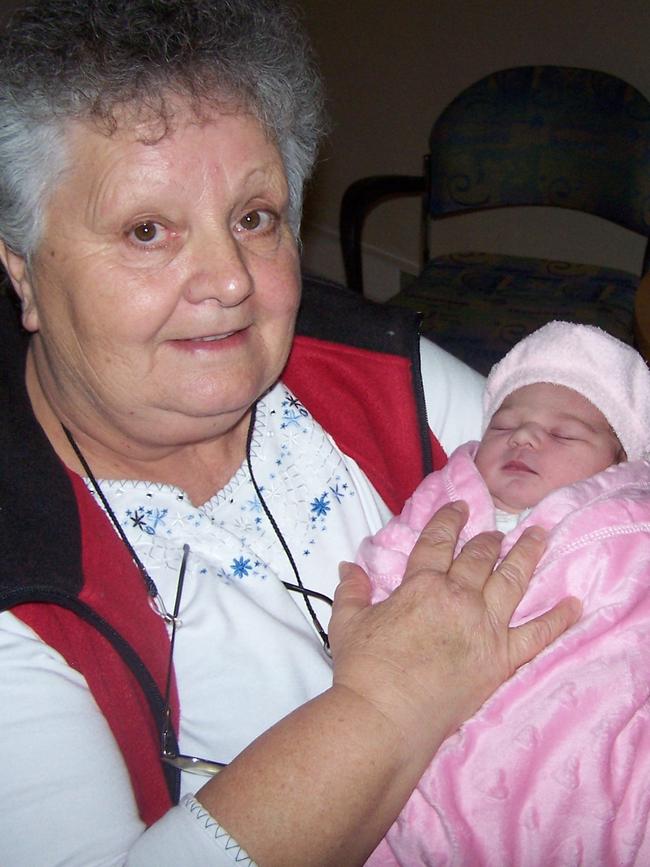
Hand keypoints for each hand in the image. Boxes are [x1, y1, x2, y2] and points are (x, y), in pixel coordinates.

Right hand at [330, 501, 579, 750]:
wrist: (386, 717)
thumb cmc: (364, 670)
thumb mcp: (347, 623)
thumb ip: (351, 590)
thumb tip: (348, 565)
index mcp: (422, 586)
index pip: (438, 541)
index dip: (449, 520)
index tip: (460, 507)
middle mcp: (459, 598)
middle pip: (479, 558)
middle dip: (488, 539)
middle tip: (496, 530)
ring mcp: (485, 627)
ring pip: (512, 581)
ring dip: (527, 555)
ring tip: (540, 536)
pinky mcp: (501, 659)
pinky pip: (537, 634)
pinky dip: (557, 618)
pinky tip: (573, 604)